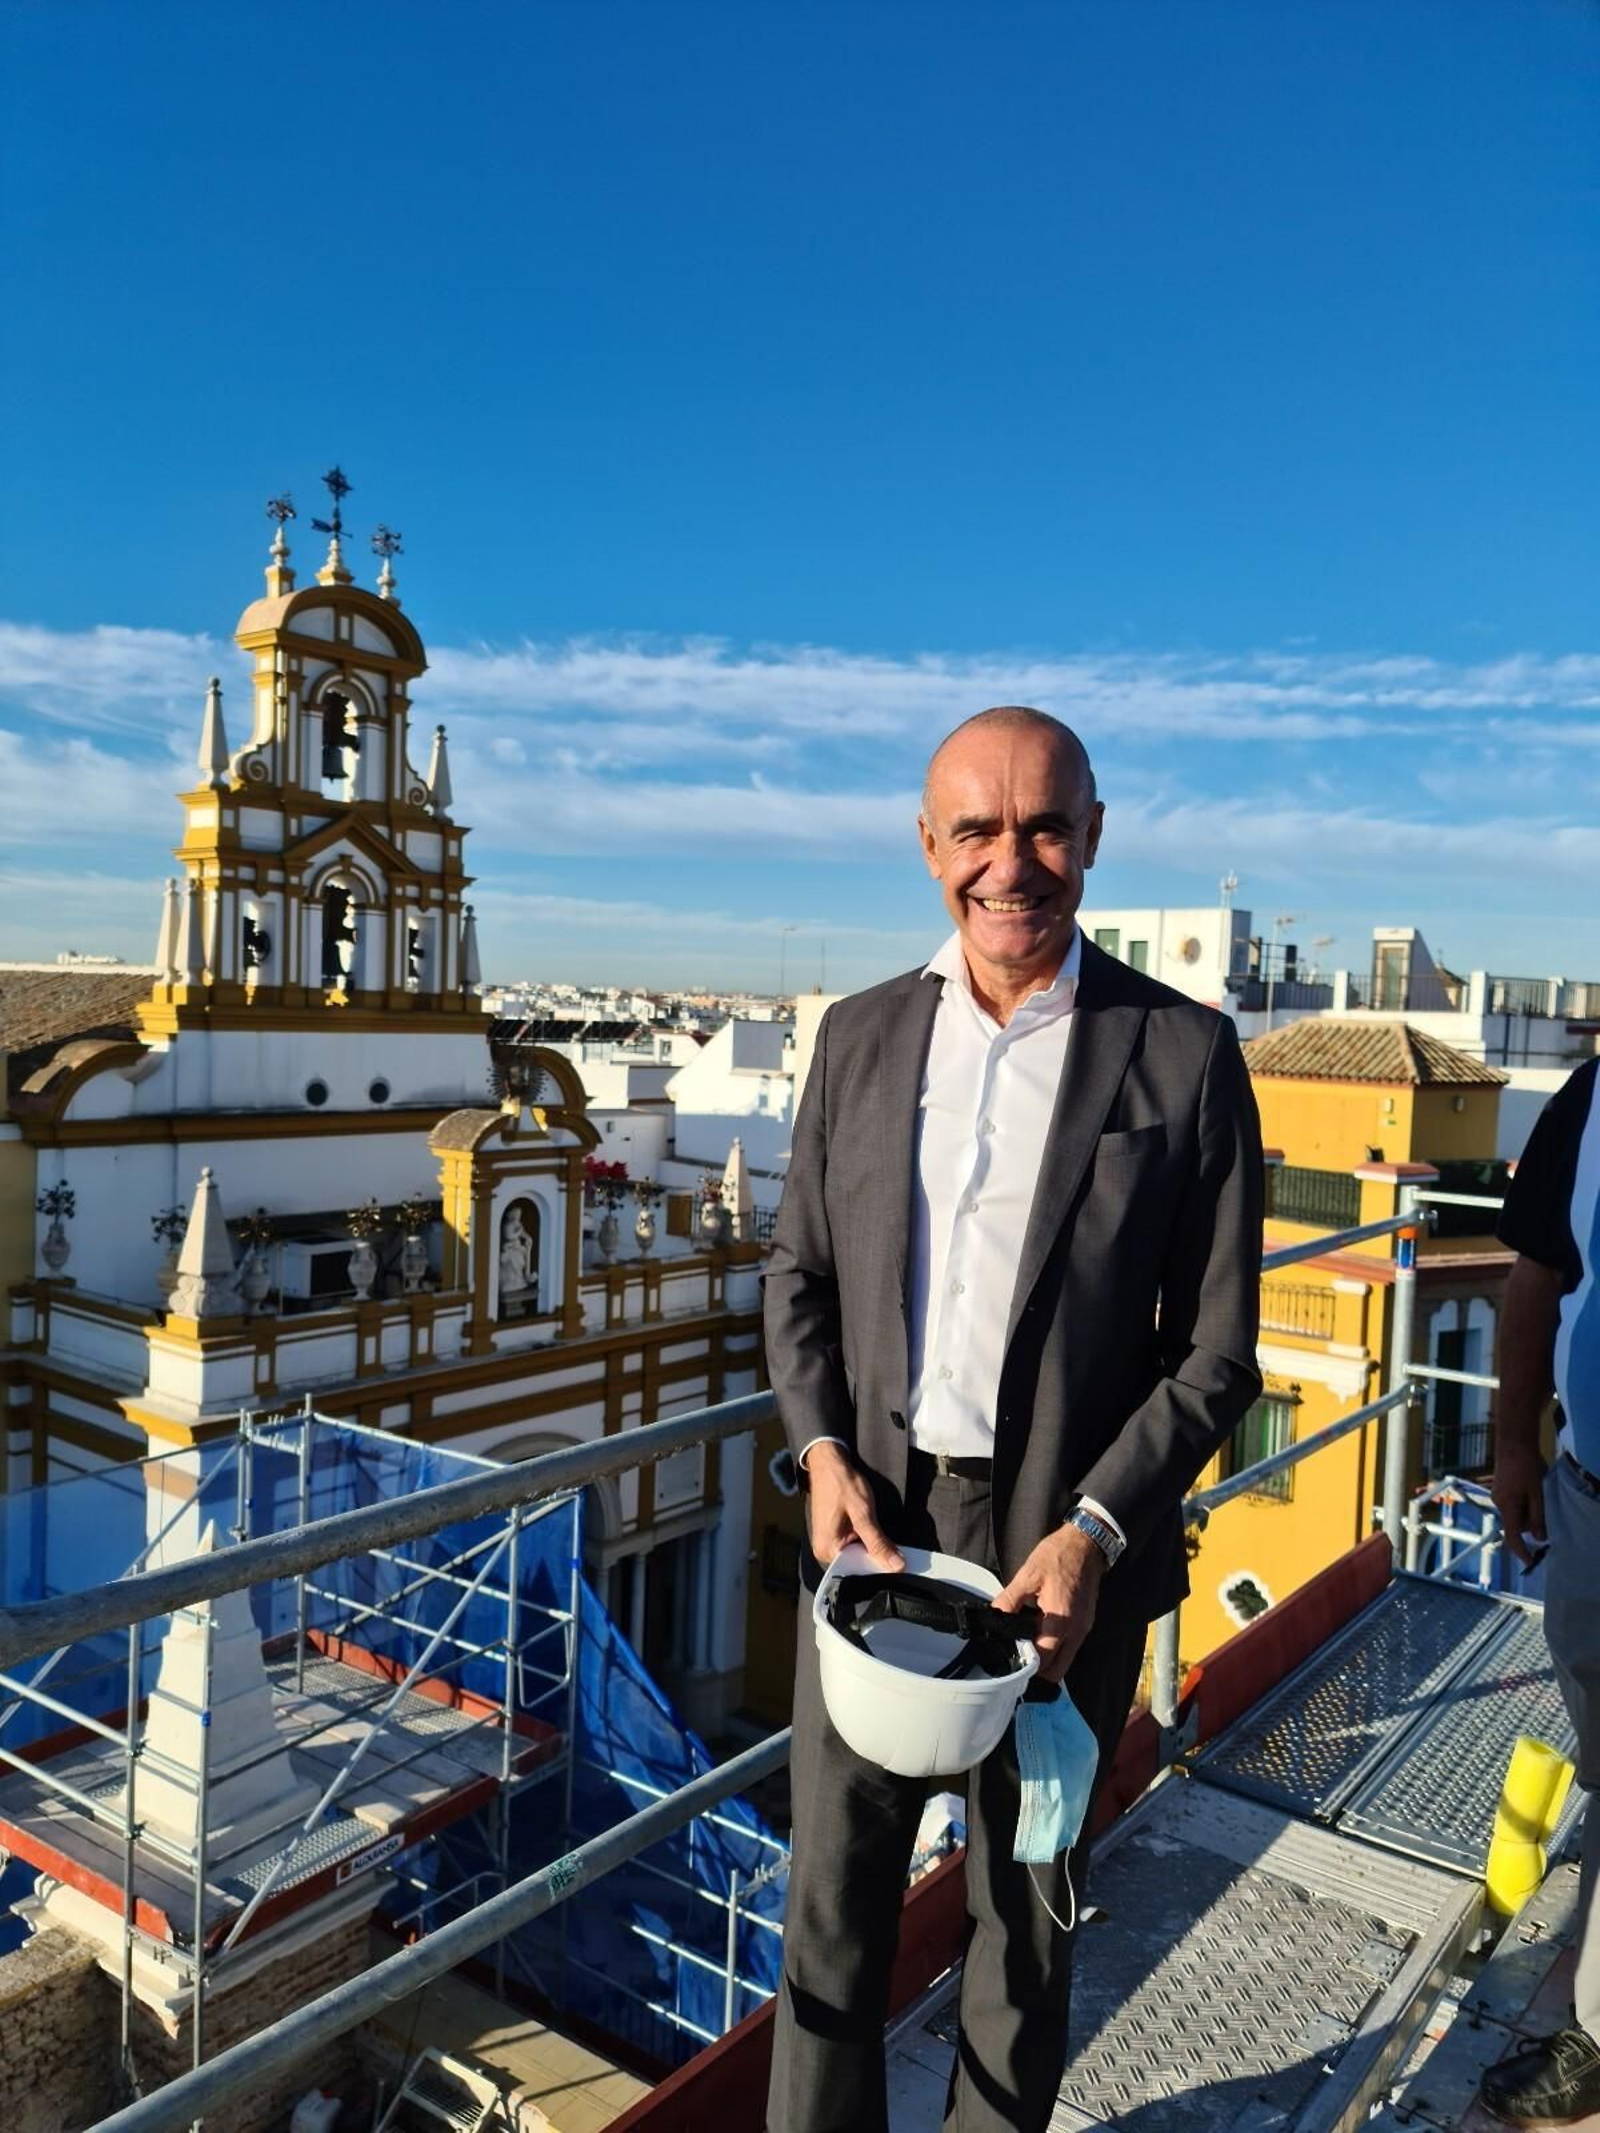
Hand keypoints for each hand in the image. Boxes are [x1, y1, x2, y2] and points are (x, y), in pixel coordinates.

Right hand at [804, 1444, 904, 1571]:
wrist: (829, 1464)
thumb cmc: (842, 1484)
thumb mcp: (863, 1513)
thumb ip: (878, 1542)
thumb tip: (897, 1566)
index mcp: (828, 1550)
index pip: (858, 1570)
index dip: (880, 1566)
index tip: (900, 1563)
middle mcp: (824, 1551)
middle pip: (857, 1565)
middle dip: (876, 1556)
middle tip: (897, 1551)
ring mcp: (827, 1544)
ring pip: (857, 1555)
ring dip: (872, 1547)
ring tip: (884, 1539)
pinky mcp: (833, 1536)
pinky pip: (852, 1546)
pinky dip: (865, 1541)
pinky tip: (873, 1532)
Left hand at [993, 1526, 1104, 1683]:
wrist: (1085, 1544)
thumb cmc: (1058, 1556)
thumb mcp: (1027, 1576)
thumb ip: (1009, 1601)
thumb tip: (994, 1616)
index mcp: (1061, 1622)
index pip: (1043, 1661)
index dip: (1025, 1664)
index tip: (1011, 1657)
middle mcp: (1076, 1630)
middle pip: (1057, 1671)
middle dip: (1038, 1670)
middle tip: (1019, 1655)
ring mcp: (1084, 1628)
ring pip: (1065, 1659)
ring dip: (1048, 1657)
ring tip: (1028, 1640)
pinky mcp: (1085, 1622)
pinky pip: (1071, 1645)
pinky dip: (1056, 1645)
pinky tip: (1040, 1628)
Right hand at [1491, 1442, 1547, 1567]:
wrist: (1513, 1443)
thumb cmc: (1526, 1467)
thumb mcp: (1537, 1493)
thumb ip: (1537, 1517)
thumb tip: (1540, 1538)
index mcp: (1507, 1506)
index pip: (1513, 1536)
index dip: (1521, 1551)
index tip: (1531, 1562)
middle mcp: (1498, 1503)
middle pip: (1515, 1524)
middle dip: (1530, 1523)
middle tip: (1541, 1506)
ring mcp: (1497, 1496)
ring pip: (1515, 1513)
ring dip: (1527, 1511)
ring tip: (1535, 1492)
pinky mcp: (1499, 1489)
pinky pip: (1512, 1504)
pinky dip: (1522, 1503)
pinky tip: (1528, 1488)